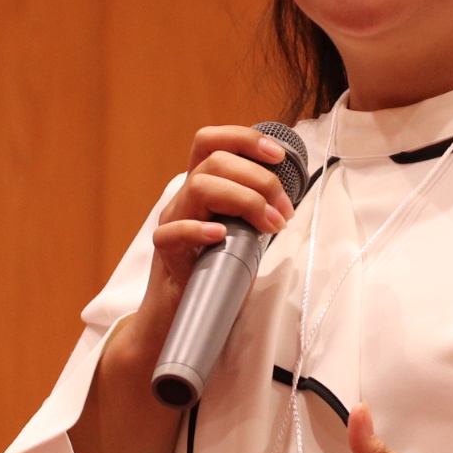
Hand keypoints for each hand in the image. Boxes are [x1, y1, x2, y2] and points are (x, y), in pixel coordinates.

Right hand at [130, 125, 300, 349]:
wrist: (181, 313)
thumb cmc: (215, 270)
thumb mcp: (241, 233)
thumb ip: (255, 212)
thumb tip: (287, 198)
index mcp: (202, 186)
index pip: (211, 141)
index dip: (245, 139)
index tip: (278, 155)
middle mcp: (184, 197)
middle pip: (215, 162)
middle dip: (260, 180)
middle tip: (284, 211)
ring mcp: (172, 221)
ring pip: (199, 186)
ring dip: (245, 202)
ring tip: (270, 227)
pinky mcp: (164, 251)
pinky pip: (173, 232)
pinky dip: (199, 229)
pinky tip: (221, 236)